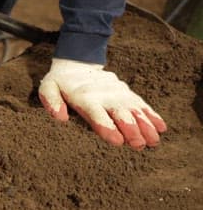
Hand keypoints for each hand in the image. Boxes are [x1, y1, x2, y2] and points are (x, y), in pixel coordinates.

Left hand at [38, 58, 166, 149]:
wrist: (77, 64)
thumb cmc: (60, 83)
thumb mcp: (48, 88)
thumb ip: (51, 101)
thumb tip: (59, 118)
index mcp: (85, 98)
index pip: (97, 114)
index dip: (107, 127)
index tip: (117, 141)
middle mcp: (105, 96)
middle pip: (120, 114)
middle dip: (131, 129)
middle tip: (139, 145)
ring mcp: (119, 94)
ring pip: (135, 111)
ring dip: (146, 126)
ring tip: (154, 141)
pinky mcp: (127, 94)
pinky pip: (142, 105)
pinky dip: (152, 116)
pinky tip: (161, 128)